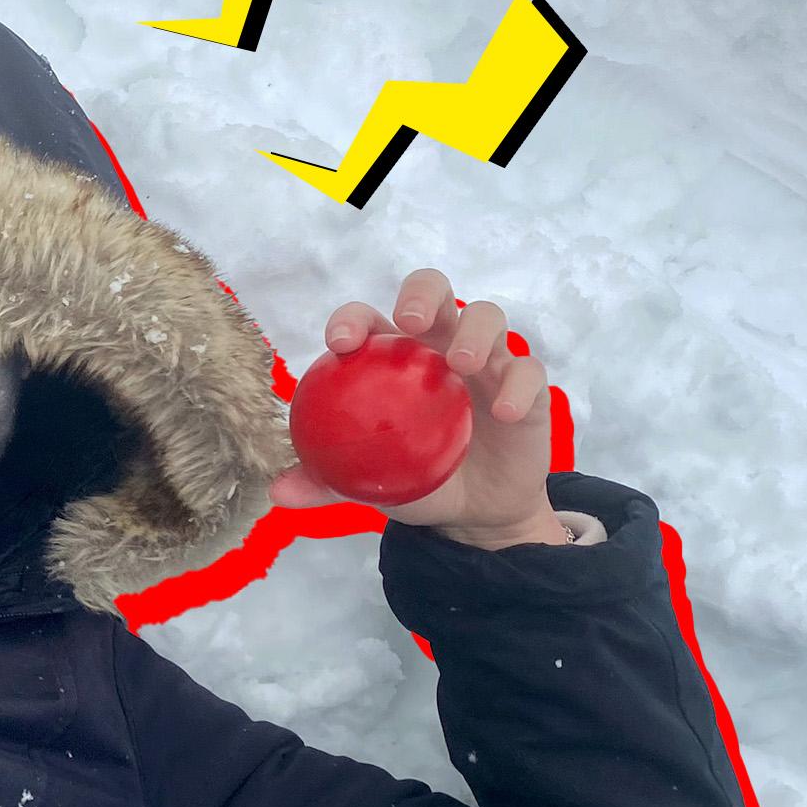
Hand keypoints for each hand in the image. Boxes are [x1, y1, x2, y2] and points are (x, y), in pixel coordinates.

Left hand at [268, 267, 559, 545]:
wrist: (474, 515)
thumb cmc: (416, 481)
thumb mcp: (368, 484)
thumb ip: (327, 482)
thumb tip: (279, 493)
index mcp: (394, 358)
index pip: (370, 320)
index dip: (352, 319)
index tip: (340, 343)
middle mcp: (439, 346)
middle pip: (433, 291)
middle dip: (421, 294)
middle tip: (411, 322)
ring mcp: (486, 361)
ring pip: (486, 317)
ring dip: (473, 333)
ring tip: (460, 365)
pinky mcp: (525, 387)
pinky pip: (528, 373)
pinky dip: (518, 386)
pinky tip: (502, 413)